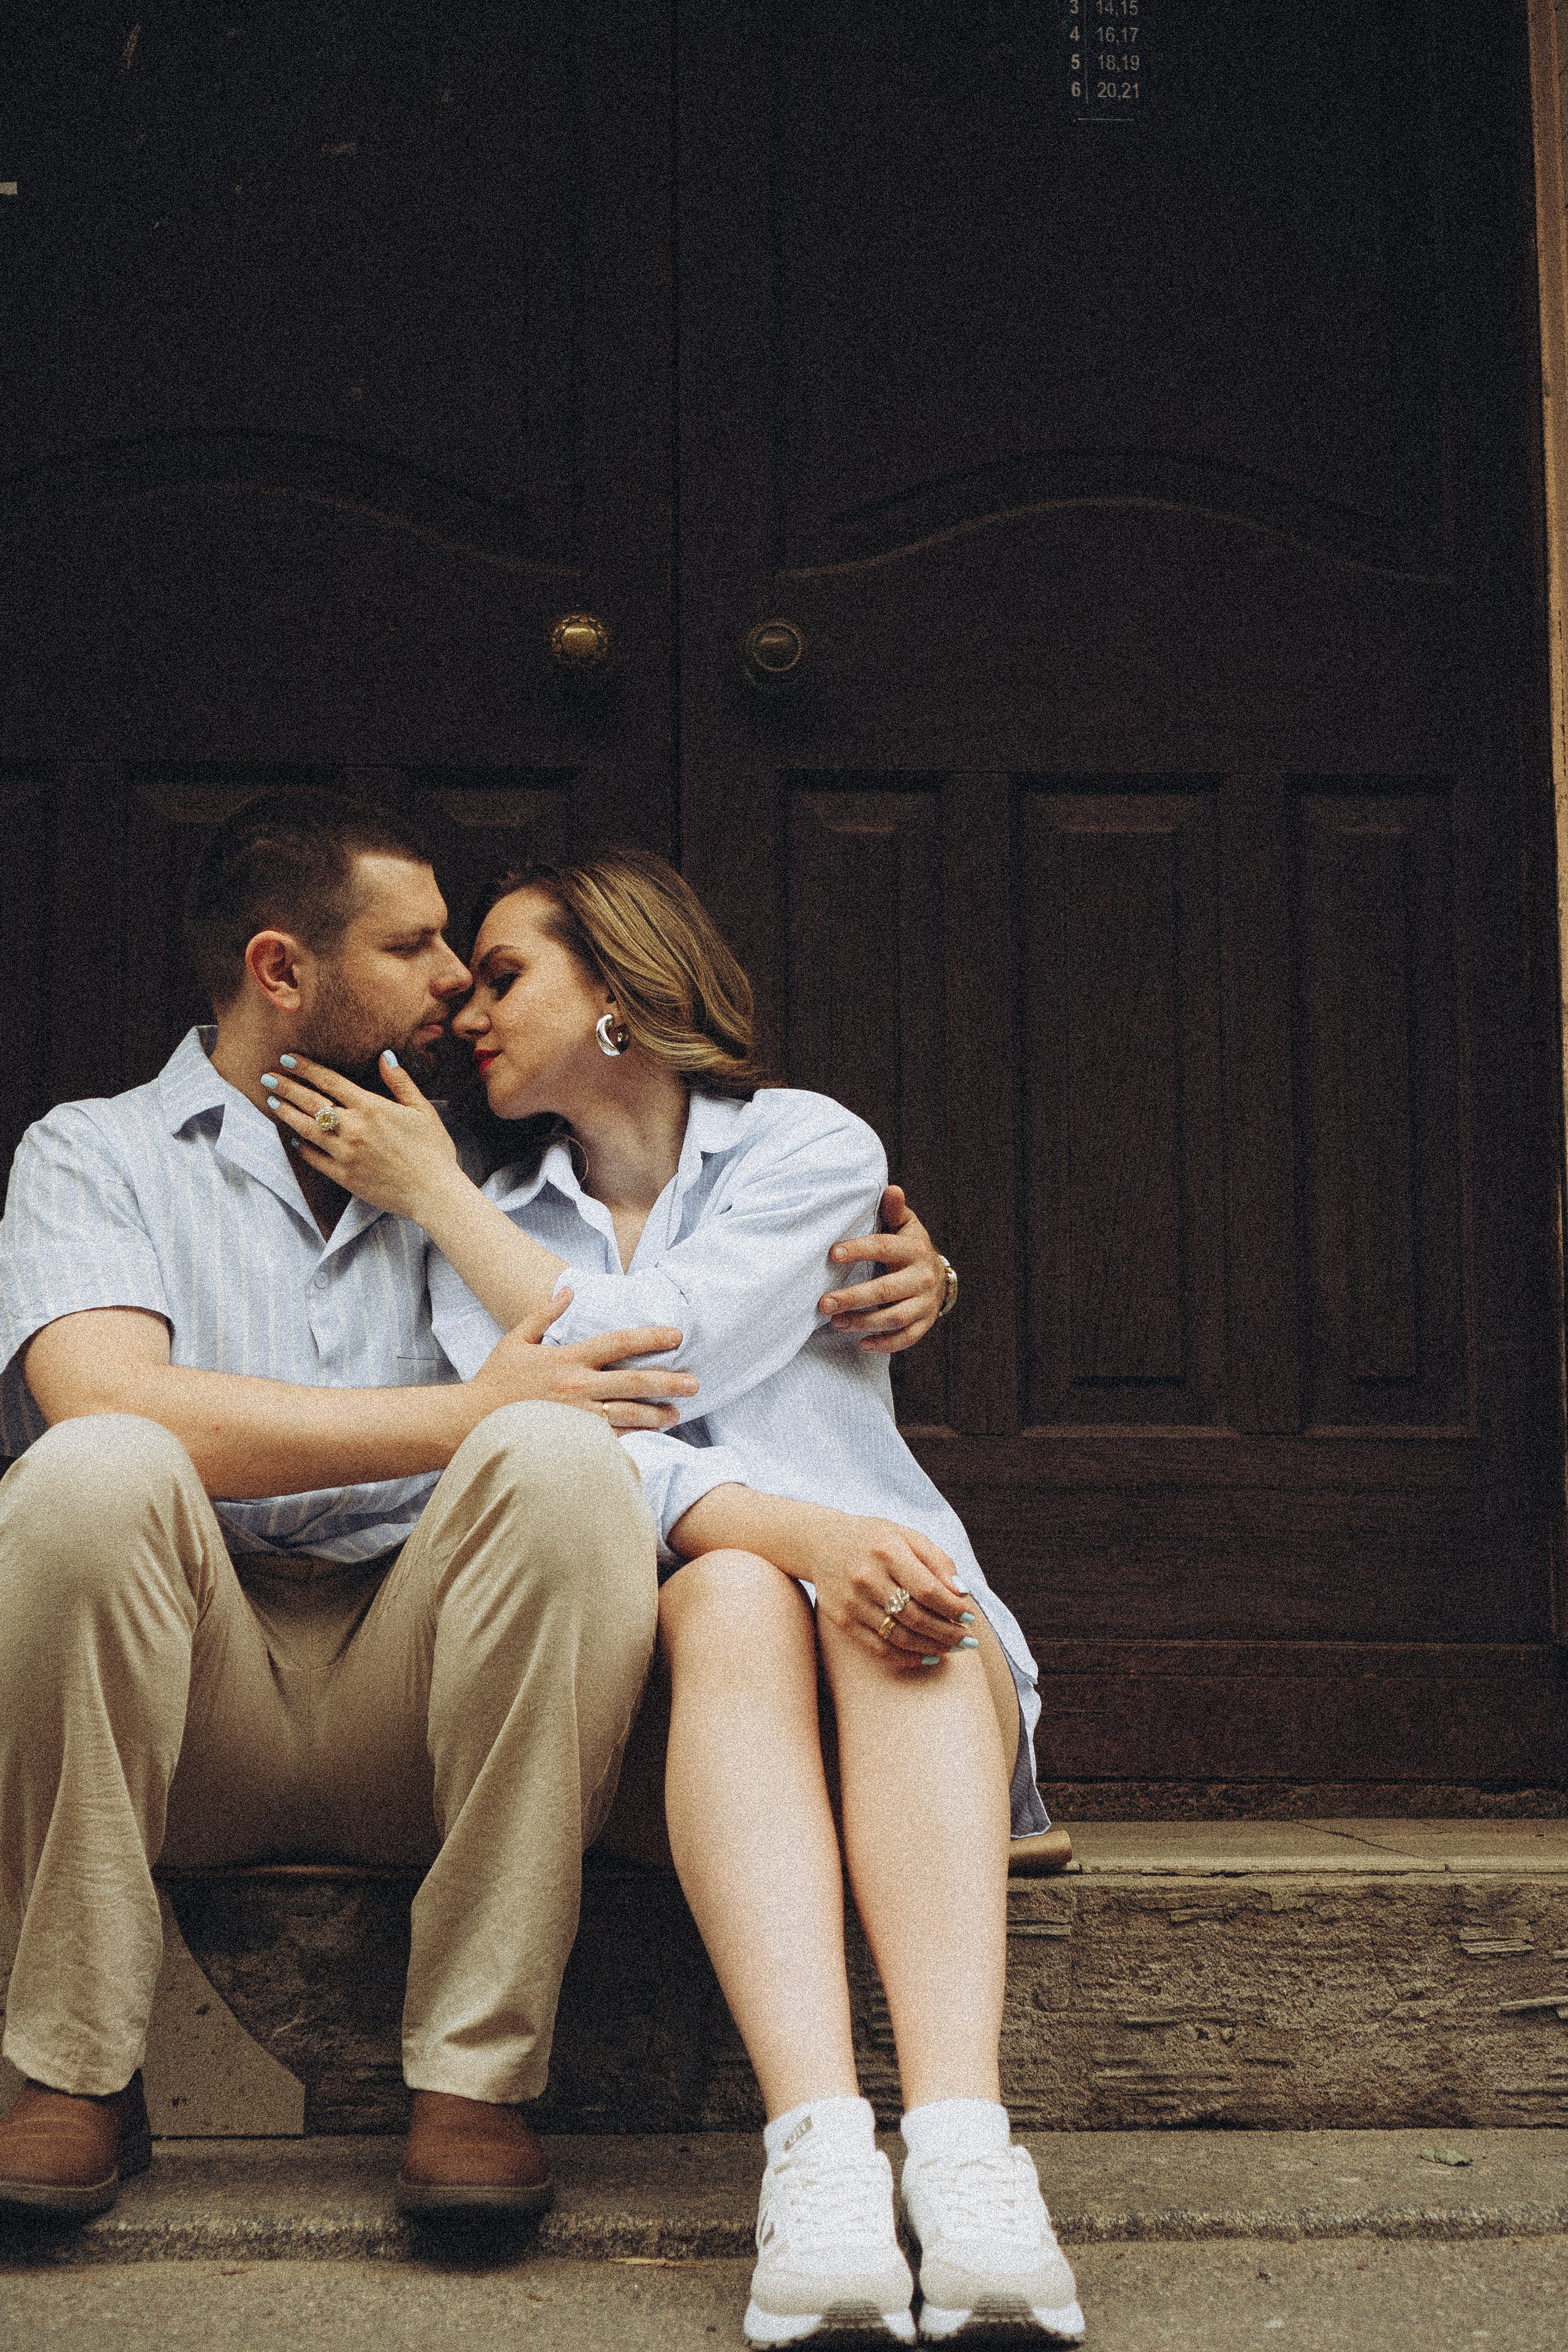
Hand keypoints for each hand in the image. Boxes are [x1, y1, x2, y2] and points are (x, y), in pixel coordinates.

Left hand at [260, 1051, 459, 1220]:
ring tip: (272, 1103)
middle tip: (267, 1077)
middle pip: (310, 1101)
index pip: (329, 1081)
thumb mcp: (423, 1110)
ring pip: (306, 1129)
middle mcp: (353, 1127)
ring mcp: (345, 1153)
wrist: (434, 1193)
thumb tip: (385, 1056)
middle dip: (286, 1087)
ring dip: (286, 1114)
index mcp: (371, 1107)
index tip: (287, 1059)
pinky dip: (302, 1148)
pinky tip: (295, 1140)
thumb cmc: (433, 1150)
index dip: (306, 1068)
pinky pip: (314, 1159)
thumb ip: (400, 1082)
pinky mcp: (344, 1176)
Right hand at [470, 1293, 699, 1430]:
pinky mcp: (573, 1441)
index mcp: (568, 1359)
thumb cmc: (495, 1382)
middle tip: (694, 1383)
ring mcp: (577, 1417)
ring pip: (628, 1414)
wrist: (471, 1422)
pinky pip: (611, 1441)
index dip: (650, 1337)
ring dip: (657, 1414)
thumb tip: (570, 1291)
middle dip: (667, 1381)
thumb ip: (545, 1315)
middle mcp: (578, 1387)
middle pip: (633, 1380)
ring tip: (678, 1414)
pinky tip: (651, 1438)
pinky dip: (633, 1438)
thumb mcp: (516, 1340)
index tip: (676, 1336)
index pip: (618, 1342)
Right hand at [805, 1506, 975, 1669]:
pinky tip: (927, 1656)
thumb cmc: (874, 1539)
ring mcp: (852, 1601)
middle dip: (948, 1633)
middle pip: (916, 1616)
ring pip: (900, 1636)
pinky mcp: (842, 1619)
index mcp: (887, 1550)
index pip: (928, 1589)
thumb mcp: (907, 1536)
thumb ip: (937, 1561)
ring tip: (951, 1649)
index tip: (970, 1617)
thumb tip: (961, 1593)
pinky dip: (907, 1657)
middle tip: (967, 1641)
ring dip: (932, 1647)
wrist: (821, 1543)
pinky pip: (879, 1648)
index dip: (953, 1608)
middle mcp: (867, 1577)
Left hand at [818, 1186, 947, 1353]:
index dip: (859, 1250)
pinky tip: (862, 1343)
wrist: (937, 1276)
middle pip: (886, 1290)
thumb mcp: (904, 1225)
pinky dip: (885, 1344)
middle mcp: (922, 1277)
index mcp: (914, 1249)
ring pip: (894, 1317)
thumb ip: (893, 1210)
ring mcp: (925, 1303)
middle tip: (823, 1303)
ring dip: (863, 1322)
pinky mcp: (924, 1323)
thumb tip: (891, 1189)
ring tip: (835, 1322)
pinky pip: (906, 1338)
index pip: (885, 1248)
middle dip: (853, 1297)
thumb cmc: (908, 1247)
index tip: (832, 1253)